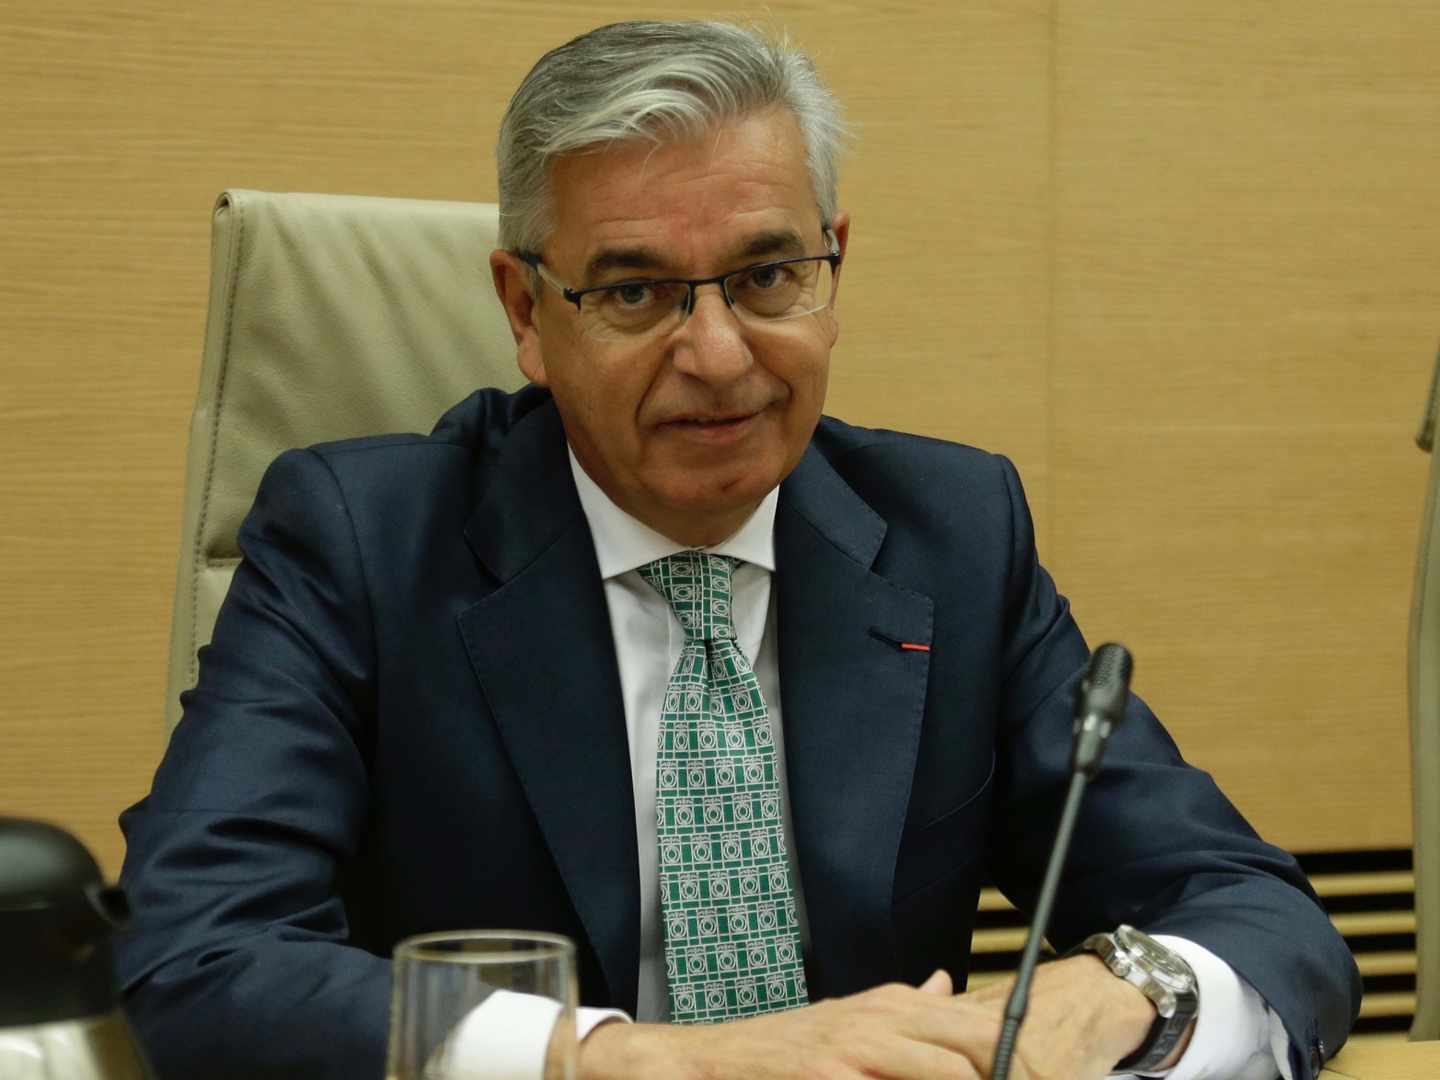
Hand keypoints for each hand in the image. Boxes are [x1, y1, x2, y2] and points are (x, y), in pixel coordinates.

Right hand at [575, 957, 1162, 1079]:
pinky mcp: (830, 1071)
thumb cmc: (787, 1049)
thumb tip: (948, 984)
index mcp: (899, 1007)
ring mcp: (860, 1046)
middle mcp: (887, 1019)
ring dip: (981, 1077)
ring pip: (950, 1067)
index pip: (986, 1026)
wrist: (711, 1060)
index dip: (1026, 1055)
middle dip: (1017, 1068)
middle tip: (1052, 1077)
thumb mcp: (855, 1018)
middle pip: (981, 1042)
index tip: (1057, 1072)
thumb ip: (909, 1007)